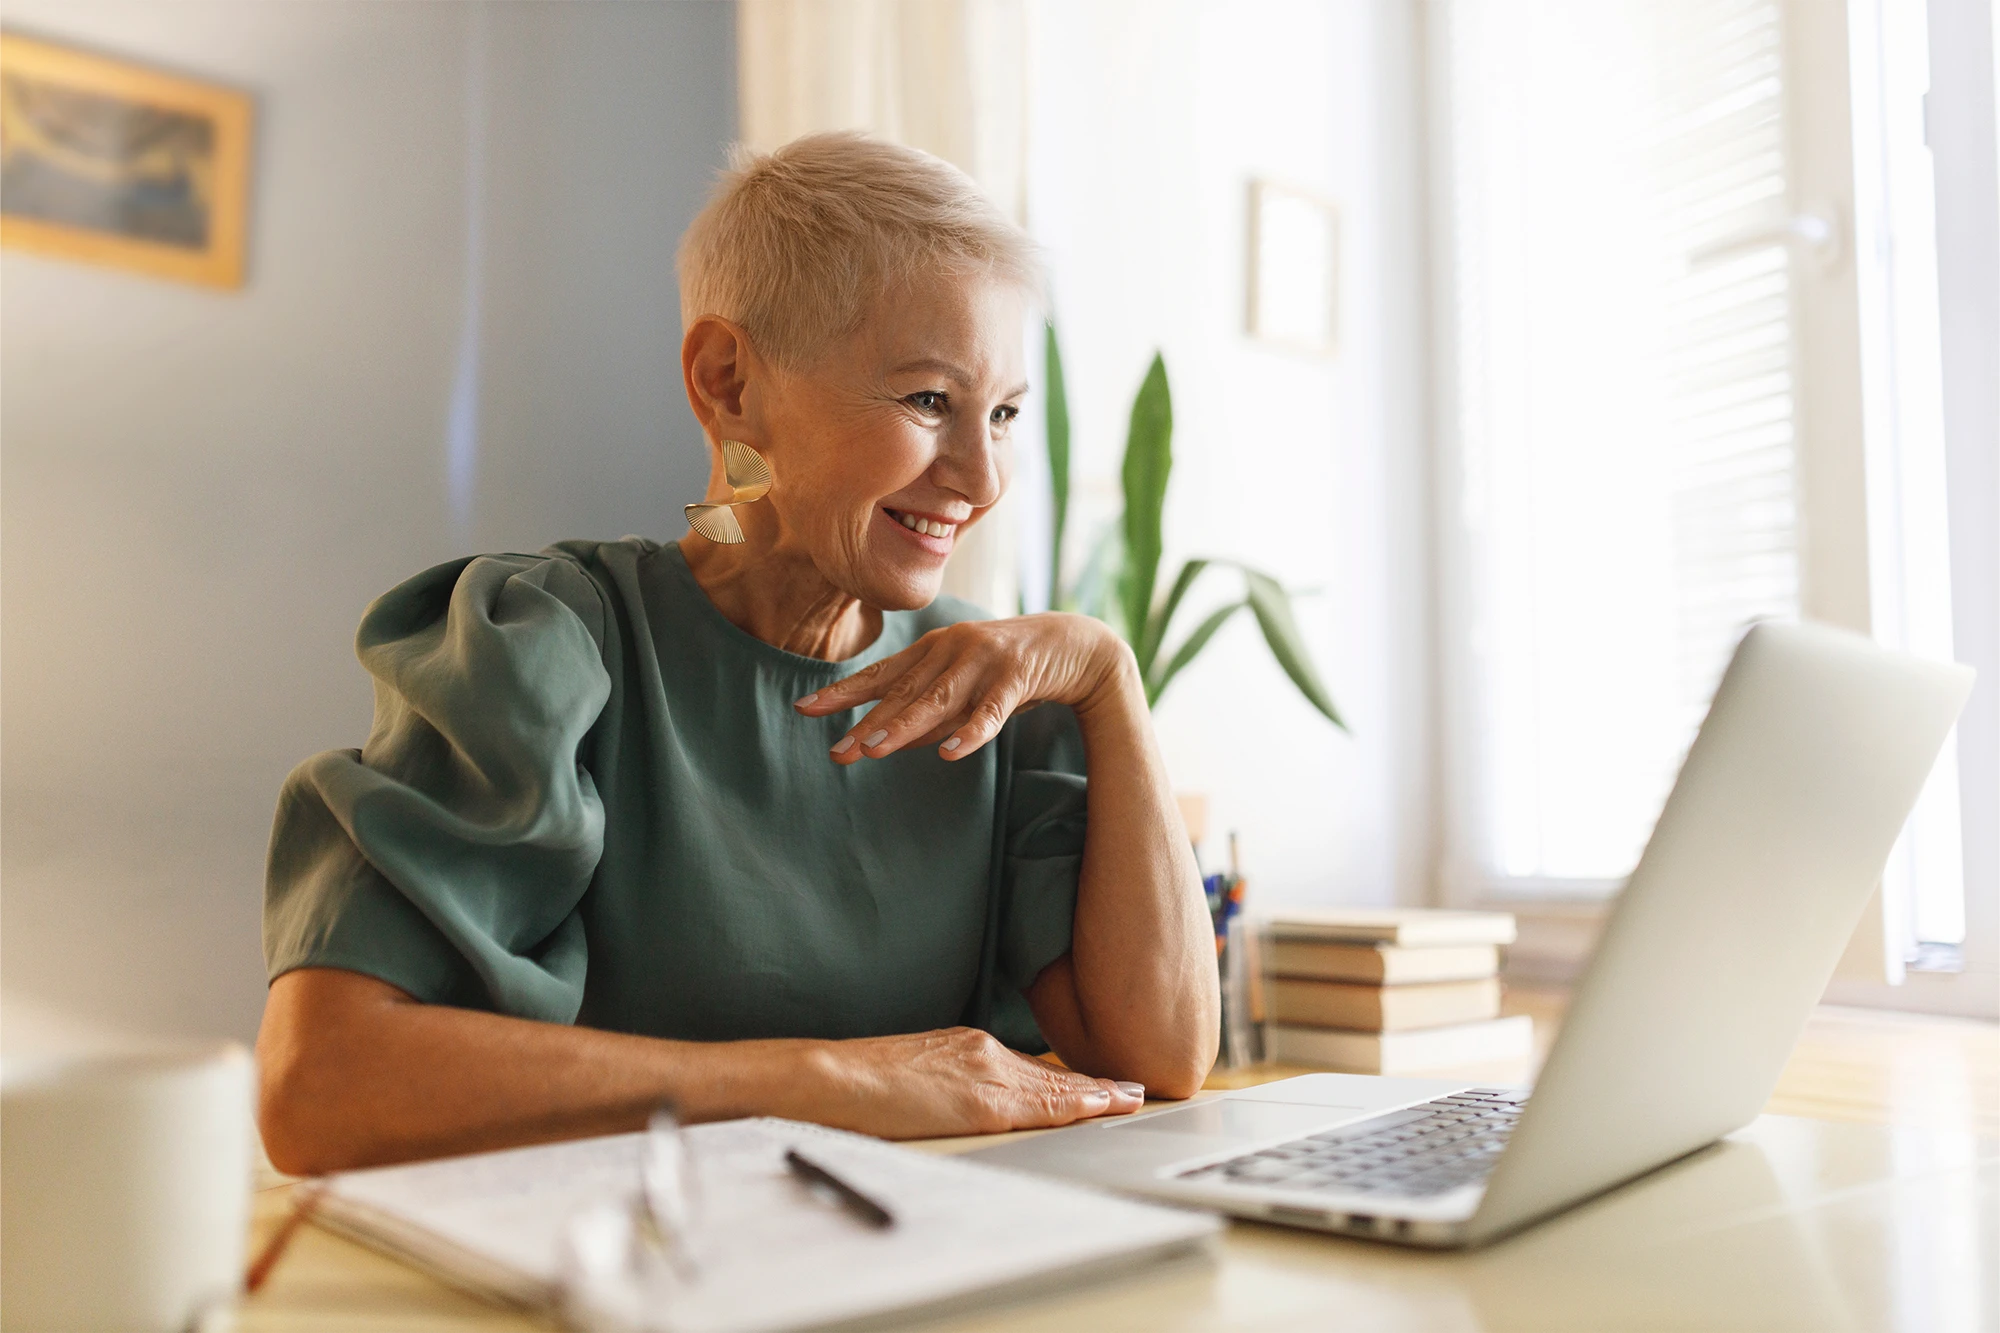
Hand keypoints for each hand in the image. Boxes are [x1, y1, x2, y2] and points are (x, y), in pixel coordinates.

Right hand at [789, 1027, 1146, 1138]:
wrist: (828, 1077)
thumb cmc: (859, 1084)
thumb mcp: (915, 1077)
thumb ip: (950, 1085)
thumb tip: (968, 1104)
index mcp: (968, 1046)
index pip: (1031, 1068)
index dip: (1070, 1078)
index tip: (1102, 1083)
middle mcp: (983, 1050)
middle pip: (1050, 1074)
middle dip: (1093, 1084)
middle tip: (1135, 1090)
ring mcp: (985, 1072)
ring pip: (1054, 1086)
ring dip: (1097, 1093)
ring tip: (1132, 1099)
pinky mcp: (981, 1100)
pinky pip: (1040, 1104)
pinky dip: (1077, 1104)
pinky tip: (1102, 1105)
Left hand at [795, 613, 1132, 762]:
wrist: (1075, 645)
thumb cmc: (1008, 671)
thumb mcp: (962, 688)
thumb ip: (927, 711)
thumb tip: (883, 740)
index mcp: (932, 650)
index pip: (880, 674)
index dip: (843, 693)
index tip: (804, 710)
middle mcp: (950, 648)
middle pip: (903, 693)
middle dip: (868, 722)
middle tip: (839, 751)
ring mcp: (983, 660)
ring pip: (939, 699)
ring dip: (906, 726)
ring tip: (875, 750)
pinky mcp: (1017, 676)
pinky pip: (992, 711)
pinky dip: (971, 732)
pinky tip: (952, 754)